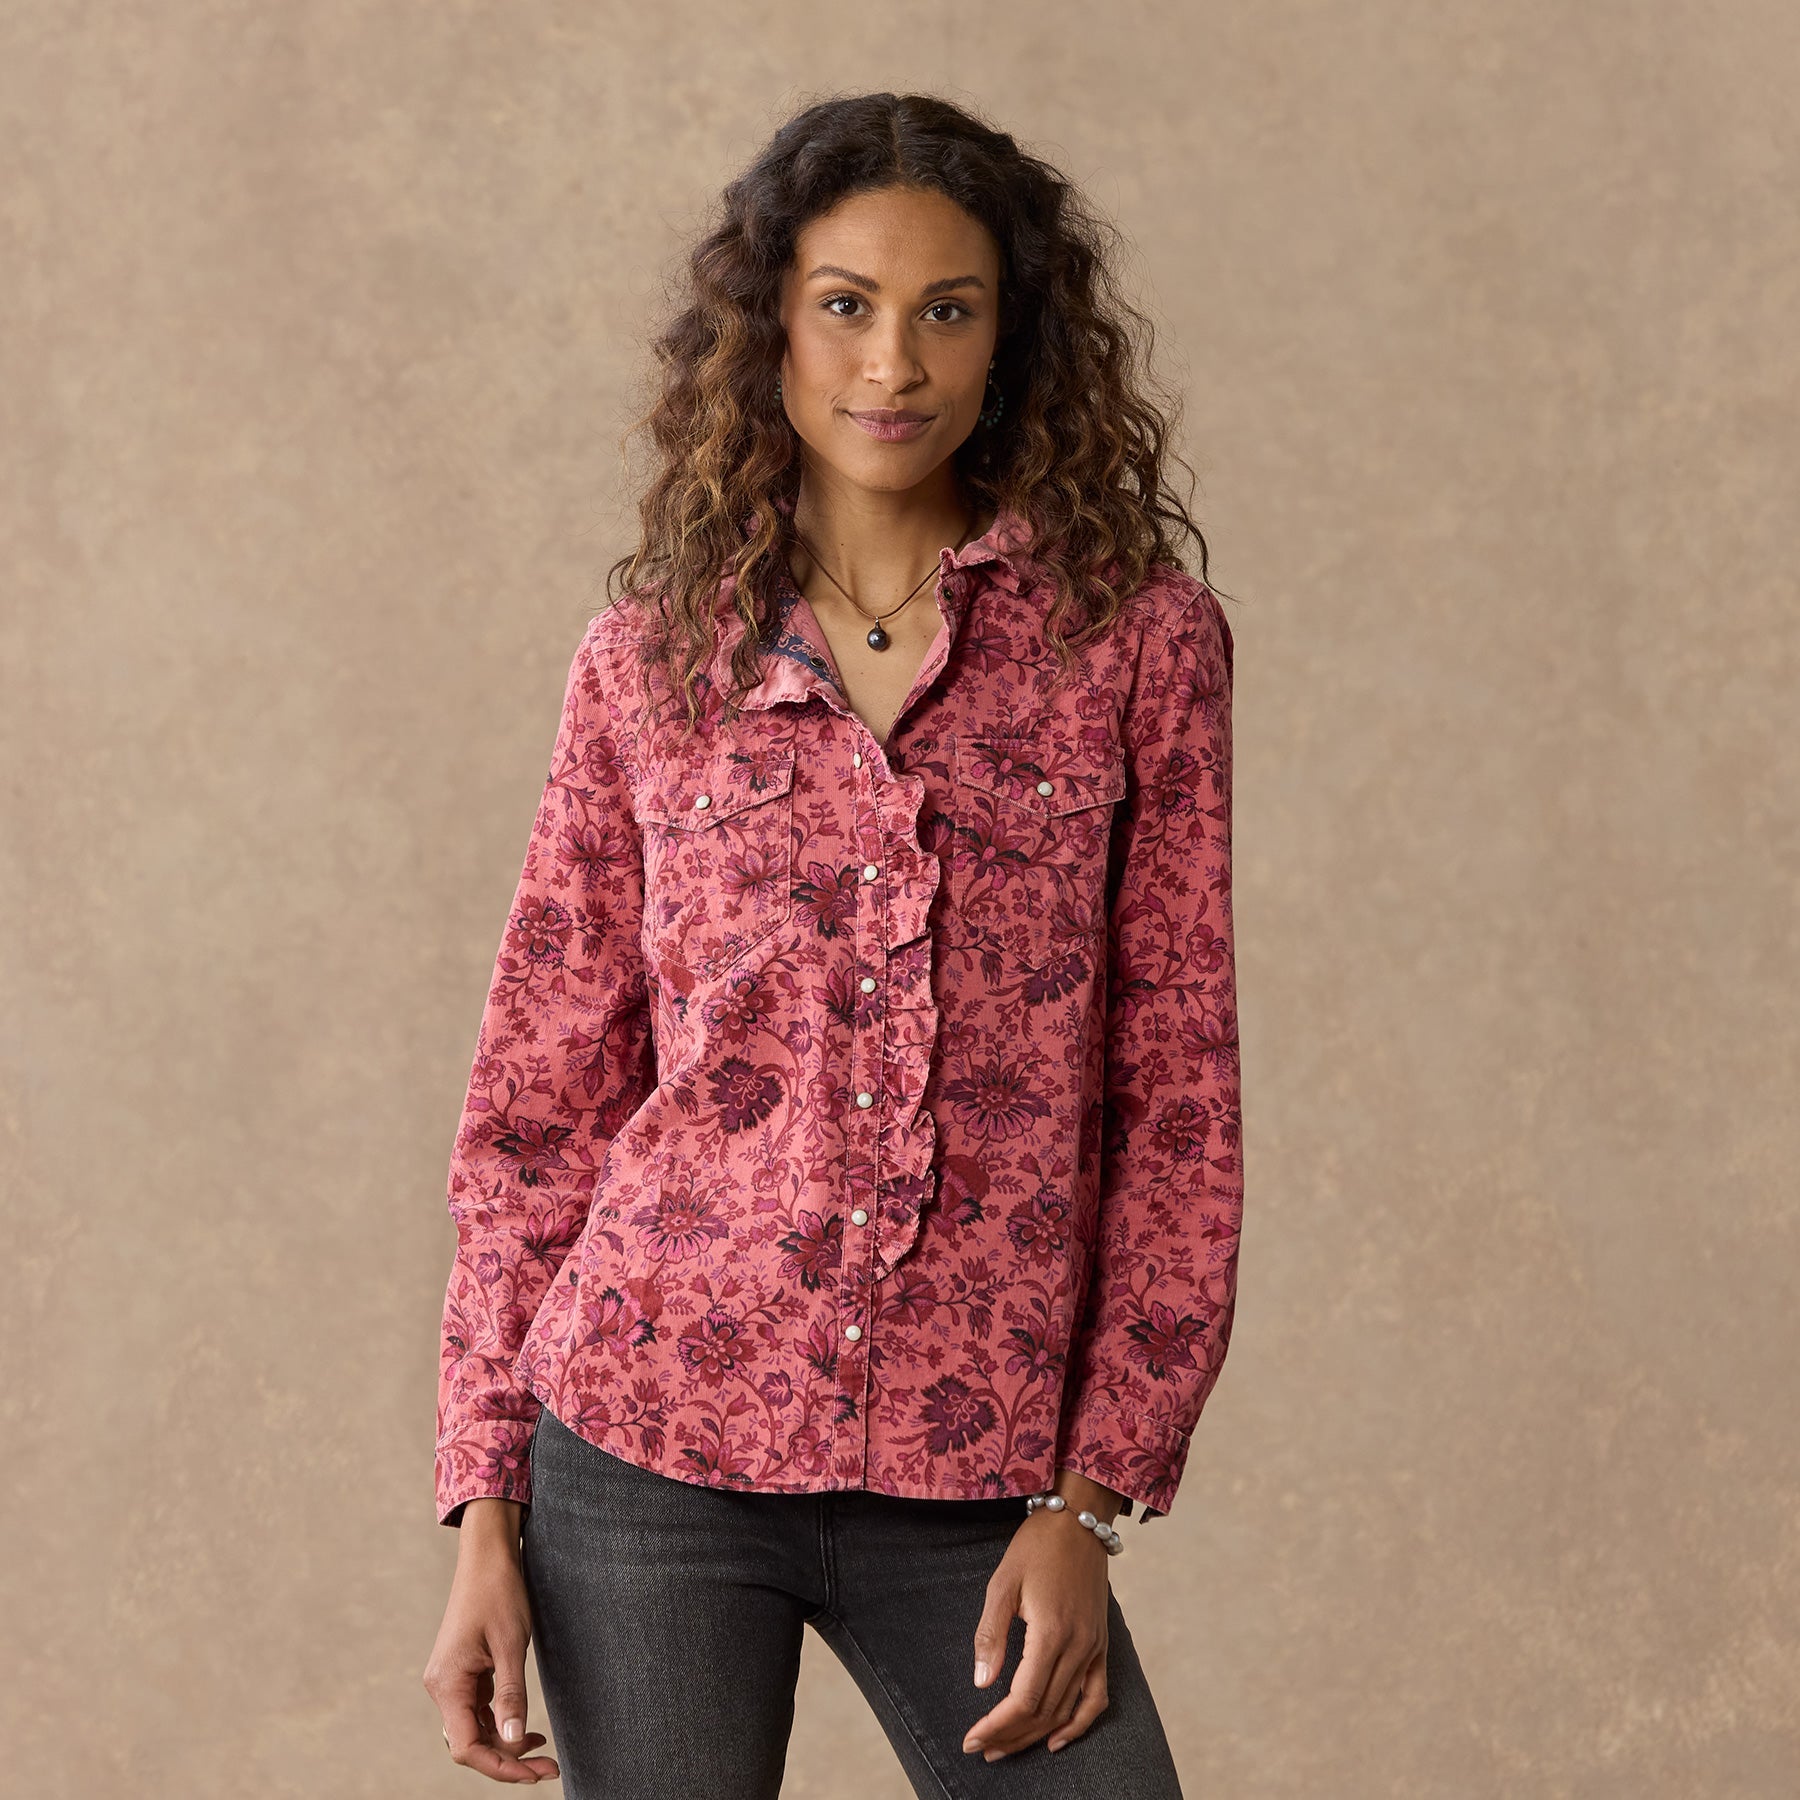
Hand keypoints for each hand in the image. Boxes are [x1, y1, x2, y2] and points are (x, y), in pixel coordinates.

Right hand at [422, 1499, 558, 1783]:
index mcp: (447, 1684)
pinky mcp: (463, 1672)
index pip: (467, 1747)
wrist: (488, 1555)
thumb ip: (511, 1694)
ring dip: (505, 1745)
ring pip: (474, 1730)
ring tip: (542, 1752)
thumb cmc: (499, 1592)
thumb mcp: (511, 1644)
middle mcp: (442, 1686)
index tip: (536, 1773)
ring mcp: (451, 1679)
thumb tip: (513, 1740)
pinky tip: (525, 1728)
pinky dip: (501, 1723)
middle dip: (507, 1760)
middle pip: (470, 1744)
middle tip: (548, 1768)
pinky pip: (478, 1711)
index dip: (500, 1766)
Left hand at [963, 1477, 1117, 1759]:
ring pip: (1067, 1709)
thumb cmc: (1035, 1548)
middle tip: (982, 1748)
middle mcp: (1078, 1647)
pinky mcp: (1102, 1645)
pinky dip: (1080, 1724)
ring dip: (1036, 1735)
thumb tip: (982, 1683)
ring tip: (1007, 1747)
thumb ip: (991, 1635)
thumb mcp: (1002, 1583)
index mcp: (1050, 1632)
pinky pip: (1096, 1697)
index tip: (971, 1738)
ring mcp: (1094, 1648)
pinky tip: (1058, 1739)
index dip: (997, 1725)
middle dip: (1010, 1736)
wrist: (1078, 1523)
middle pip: (1044, 1711)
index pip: (1023, 1699)